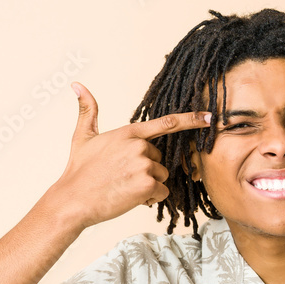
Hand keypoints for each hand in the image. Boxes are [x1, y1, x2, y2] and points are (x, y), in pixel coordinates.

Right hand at [47, 81, 210, 229]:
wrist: (74, 199)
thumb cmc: (79, 171)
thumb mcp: (83, 136)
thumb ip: (88, 110)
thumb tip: (76, 84)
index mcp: (128, 132)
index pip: (166, 123)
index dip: (192, 120)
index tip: (210, 117)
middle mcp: (139, 146)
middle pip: (161, 159)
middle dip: (148, 170)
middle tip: (123, 177)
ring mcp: (144, 165)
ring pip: (162, 177)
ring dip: (148, 186)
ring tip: (124, 187)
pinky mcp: (147, 184)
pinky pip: (162, 193)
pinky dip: (150, 199)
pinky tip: (129, 197)